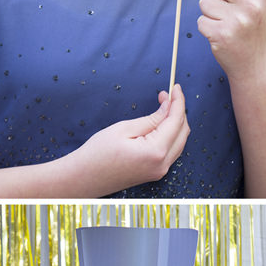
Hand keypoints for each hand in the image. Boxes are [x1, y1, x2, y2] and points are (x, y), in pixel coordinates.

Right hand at [72, 85, 188, 193]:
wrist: (83, 179)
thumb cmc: (98, 153)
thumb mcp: (124, 129)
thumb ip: (152, 119)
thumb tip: (168, 107)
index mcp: (156, 152)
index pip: (176, 121)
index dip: (178, 102)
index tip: (176, 87)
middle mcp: (162, 164)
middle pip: (182, 132)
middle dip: (178, 111)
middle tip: (167, 95)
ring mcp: (160, 171)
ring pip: (179, 142)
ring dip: (175, 123)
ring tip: (164, 106)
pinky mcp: (155, 173)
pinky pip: (171, 150)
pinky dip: (170, 135)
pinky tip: (161, 123)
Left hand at [196, 0, 265, 83]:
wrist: (254, 63)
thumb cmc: (250, 28)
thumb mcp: (254, 3)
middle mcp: (251, 5)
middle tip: (224, 5)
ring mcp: (237, 20)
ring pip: (204, 1)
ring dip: (209, 12)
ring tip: (225, 23)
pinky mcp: (221, 34)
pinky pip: (200, 20)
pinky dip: (206, 27)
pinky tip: (220, 35)